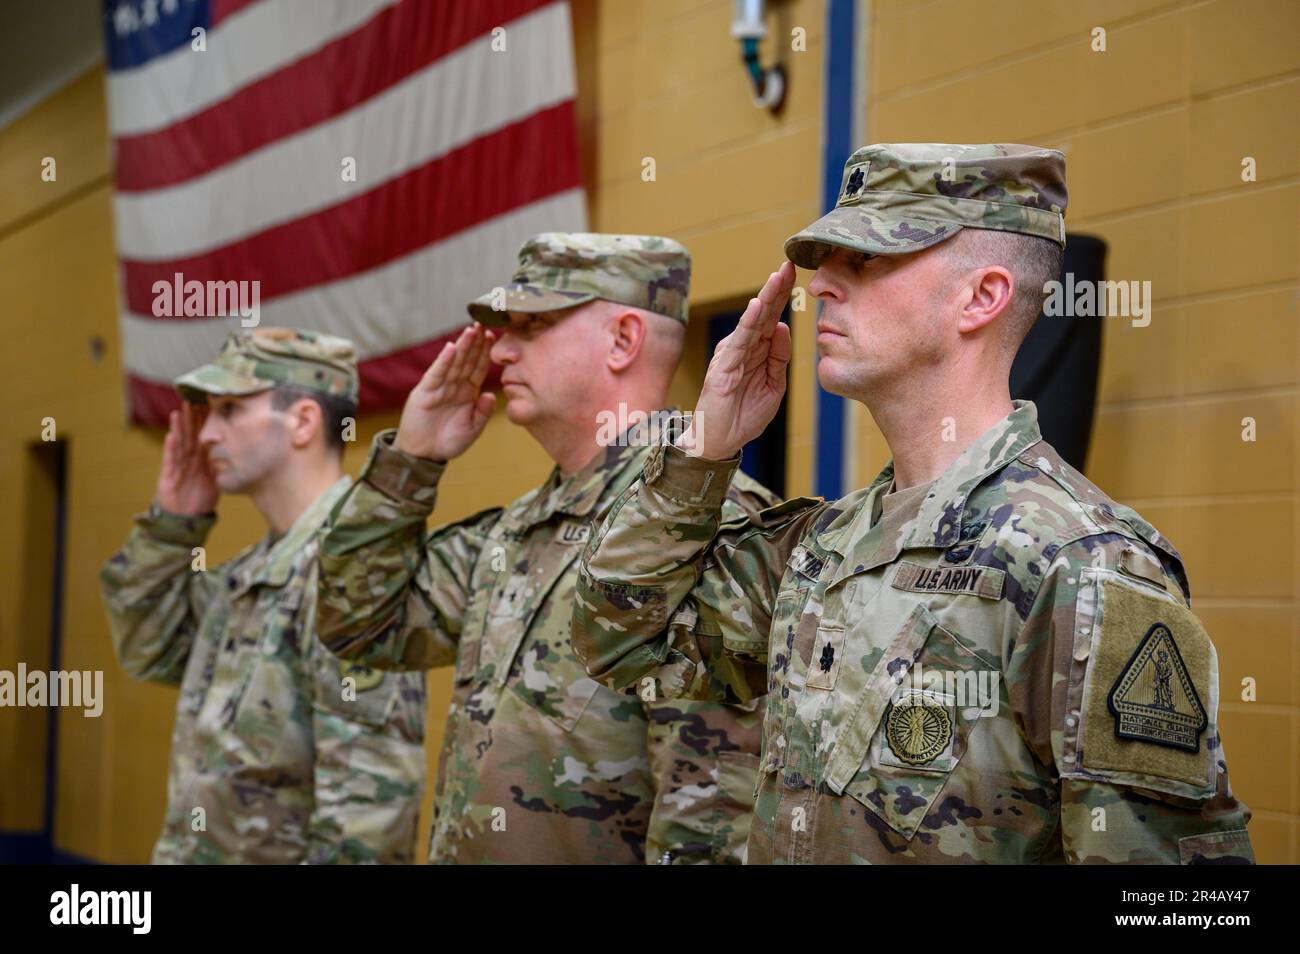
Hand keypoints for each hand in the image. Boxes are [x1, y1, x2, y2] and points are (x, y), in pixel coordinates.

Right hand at [156, 402, 218, 514]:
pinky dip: (170, 448)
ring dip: (178, 429)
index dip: (204, 423)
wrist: (187, 519)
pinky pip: (169, 461)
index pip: (203, 437)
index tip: (207, 405)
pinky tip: (171, 436)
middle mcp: (188, 460)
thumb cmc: (201, 499)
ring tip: (177, 412)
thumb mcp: (216, 481)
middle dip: (190, 419)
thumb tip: (233, 454)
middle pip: (189, 436)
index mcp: (200, 460)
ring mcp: (177, 467)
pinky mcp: (168, 476)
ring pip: (178, 444)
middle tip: (190, 401)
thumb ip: (221, 467)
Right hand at [394, 324, 496, 460]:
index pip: (479, 367)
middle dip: (476, 343)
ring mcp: (440, 387)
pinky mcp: (425, 392)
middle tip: (485, 323)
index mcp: (468, 392)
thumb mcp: (473, 429)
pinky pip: (436, 374)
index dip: (486, 353)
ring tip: (471, 330)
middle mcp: (455, 385)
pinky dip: (444, 361)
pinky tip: (451, 349)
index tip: (495, 336)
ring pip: (454, 363)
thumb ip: (482, 413)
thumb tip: (491, 395)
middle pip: (468, 360)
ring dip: (462, 346)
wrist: (424, 454)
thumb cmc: (449, 441)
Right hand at [680, 262, 793, 459]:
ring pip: (752, 322)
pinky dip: (747, 324)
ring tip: (777, 277)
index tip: (797, 272)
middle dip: (777, 288)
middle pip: (764, 312)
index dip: (784, 295)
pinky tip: (756, 307)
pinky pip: (738, 342)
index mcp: (759, 351)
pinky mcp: (723, 367)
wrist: (721, 441)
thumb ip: (779, 358)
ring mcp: (733, 355)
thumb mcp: (773, 386)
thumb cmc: (744, 415)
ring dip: (765, 299)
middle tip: (790, 263)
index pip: (773, 317)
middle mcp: (745, 347)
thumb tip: (783, 327)